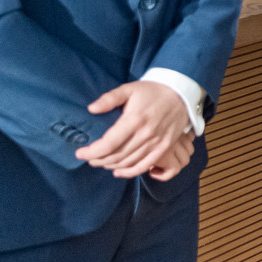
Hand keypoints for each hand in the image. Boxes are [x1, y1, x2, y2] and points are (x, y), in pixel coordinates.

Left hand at [77, 80, 191, 178]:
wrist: (181, 93)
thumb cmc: (152, 91)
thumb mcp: (129, 89)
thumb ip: (109, 98)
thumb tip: (91, 109)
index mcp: (134, 120)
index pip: (108, 144)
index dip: (91, 152)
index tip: (80, 153)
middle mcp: (145, 134)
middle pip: (116, 156)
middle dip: (98, 160)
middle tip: (89, 158)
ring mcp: (156, 143)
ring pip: (128, 163)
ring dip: (111, 165)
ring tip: (101, 162)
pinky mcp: (164, 148)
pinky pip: (144, 166)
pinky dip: (129, 172)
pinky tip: (118, 171)